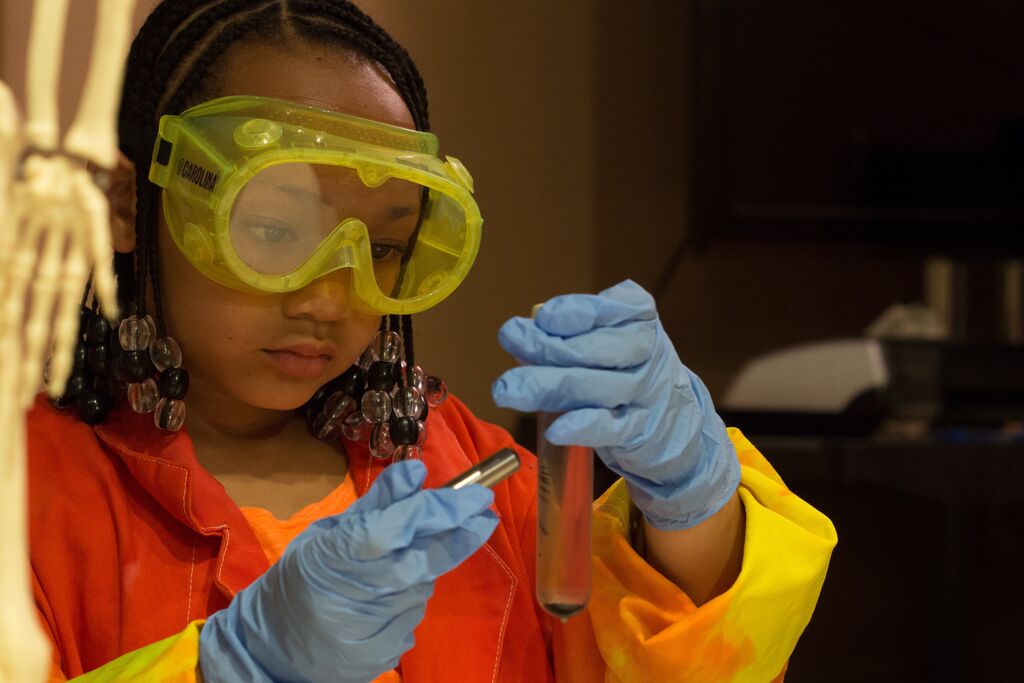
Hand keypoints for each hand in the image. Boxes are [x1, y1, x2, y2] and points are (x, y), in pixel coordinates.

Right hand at [199, 460, 497, 682]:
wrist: (272, 647)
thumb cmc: (300, 578)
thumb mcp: (327, 533)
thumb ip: (376, 504)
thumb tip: (417, 471)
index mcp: (332, 557)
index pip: (394, 529)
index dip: (437, 510)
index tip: (476, 496)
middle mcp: (351, 598)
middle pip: (422, 562)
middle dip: (458, 535)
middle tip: (484, 514)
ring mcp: (368, 633)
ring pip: (422, 588)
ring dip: (425, 568)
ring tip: (398, 564)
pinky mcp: (380, 657)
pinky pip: (413, 618)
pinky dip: (410, 599)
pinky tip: (386, 598)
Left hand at [492, 279, 738, 530]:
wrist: (673, 419)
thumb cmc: (624, 367)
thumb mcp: (608, 337)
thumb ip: (571, 333)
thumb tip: (522, 335)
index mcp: (639, 318)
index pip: (611, 309)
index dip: (576, 312)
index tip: (543, 318)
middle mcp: (647, 351)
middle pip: (596, 349)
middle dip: (548, 346)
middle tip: (510, 341)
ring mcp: (645, 392)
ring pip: (597, 387)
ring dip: (549, 387)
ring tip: (509, 389)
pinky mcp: (639, 430)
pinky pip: (610, 427)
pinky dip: (582, 426)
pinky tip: (555, 428)